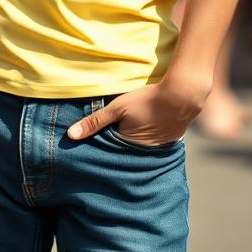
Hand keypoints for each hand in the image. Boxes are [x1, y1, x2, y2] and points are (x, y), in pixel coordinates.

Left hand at [67, 75, 208, 146]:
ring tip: (125, 129)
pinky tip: (141, 127)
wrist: (181, 96)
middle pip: (121, 150)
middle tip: (106, 132)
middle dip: (113, 145)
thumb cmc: (146, 100)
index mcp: (127, 148)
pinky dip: (143, 138)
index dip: (98, 143)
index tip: (88, 141)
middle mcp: (141, 155)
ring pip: (135, 148)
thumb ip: (94, 121)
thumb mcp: (117, 107)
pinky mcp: (166, 144)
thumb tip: (70, 135)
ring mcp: (156, 150)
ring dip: (129, 141)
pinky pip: (149, 144)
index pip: (107, 150)